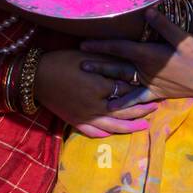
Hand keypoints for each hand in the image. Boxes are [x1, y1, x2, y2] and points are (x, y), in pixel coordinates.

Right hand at [33, 48, 158, 137]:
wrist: (36, 76)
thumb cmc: (63, 61)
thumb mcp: (89, 58)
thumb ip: (110, 65)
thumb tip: (129, 69)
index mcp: (99, 89)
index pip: (125, 91)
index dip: (138, 89)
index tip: (152, 87)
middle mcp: (94, 107)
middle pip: (123, 111)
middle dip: (141, 110)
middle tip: (156, 107)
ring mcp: (84, 117)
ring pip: (111, 126)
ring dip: (129, 127)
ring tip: (144, 126)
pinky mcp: (74, 121)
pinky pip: (92, 132)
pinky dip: (104, 134)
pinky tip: (112, 134)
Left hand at [80, 9, 192, 102]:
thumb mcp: (184, 39)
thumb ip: (164, 26)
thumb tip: (147, 11)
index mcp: (150, 54)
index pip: (121, 48)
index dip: (102, 44)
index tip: (84, 43)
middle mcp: (147, 70)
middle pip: (117, 65)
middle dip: (98, 62)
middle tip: (79, 62)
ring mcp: (151, 83)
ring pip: (124, 80)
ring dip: (106, 79)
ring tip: (89, 79)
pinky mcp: (158, 92)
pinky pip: (138, 98)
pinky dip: (125, 102)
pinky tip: (111, 107)